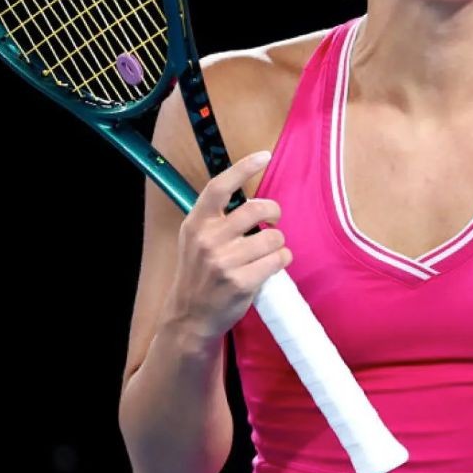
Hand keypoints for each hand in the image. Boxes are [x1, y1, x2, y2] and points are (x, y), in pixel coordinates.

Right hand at [164, 150, 291, 339]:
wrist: (191, 316)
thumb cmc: (199, 274)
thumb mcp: (195, 240)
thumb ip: (216, 218)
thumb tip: (248, 197)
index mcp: (197, 224)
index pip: (220, 187)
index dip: (243, 168)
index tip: (264, 156)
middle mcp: (208, 240)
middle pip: (257, 209)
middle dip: (274, 212)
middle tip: (273, 220)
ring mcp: (225, 262)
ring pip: (273, 237)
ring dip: (278, 243)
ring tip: (267, 252)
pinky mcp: (242, 282)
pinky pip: (278, 260)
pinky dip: (281, 260)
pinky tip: (271, 266)